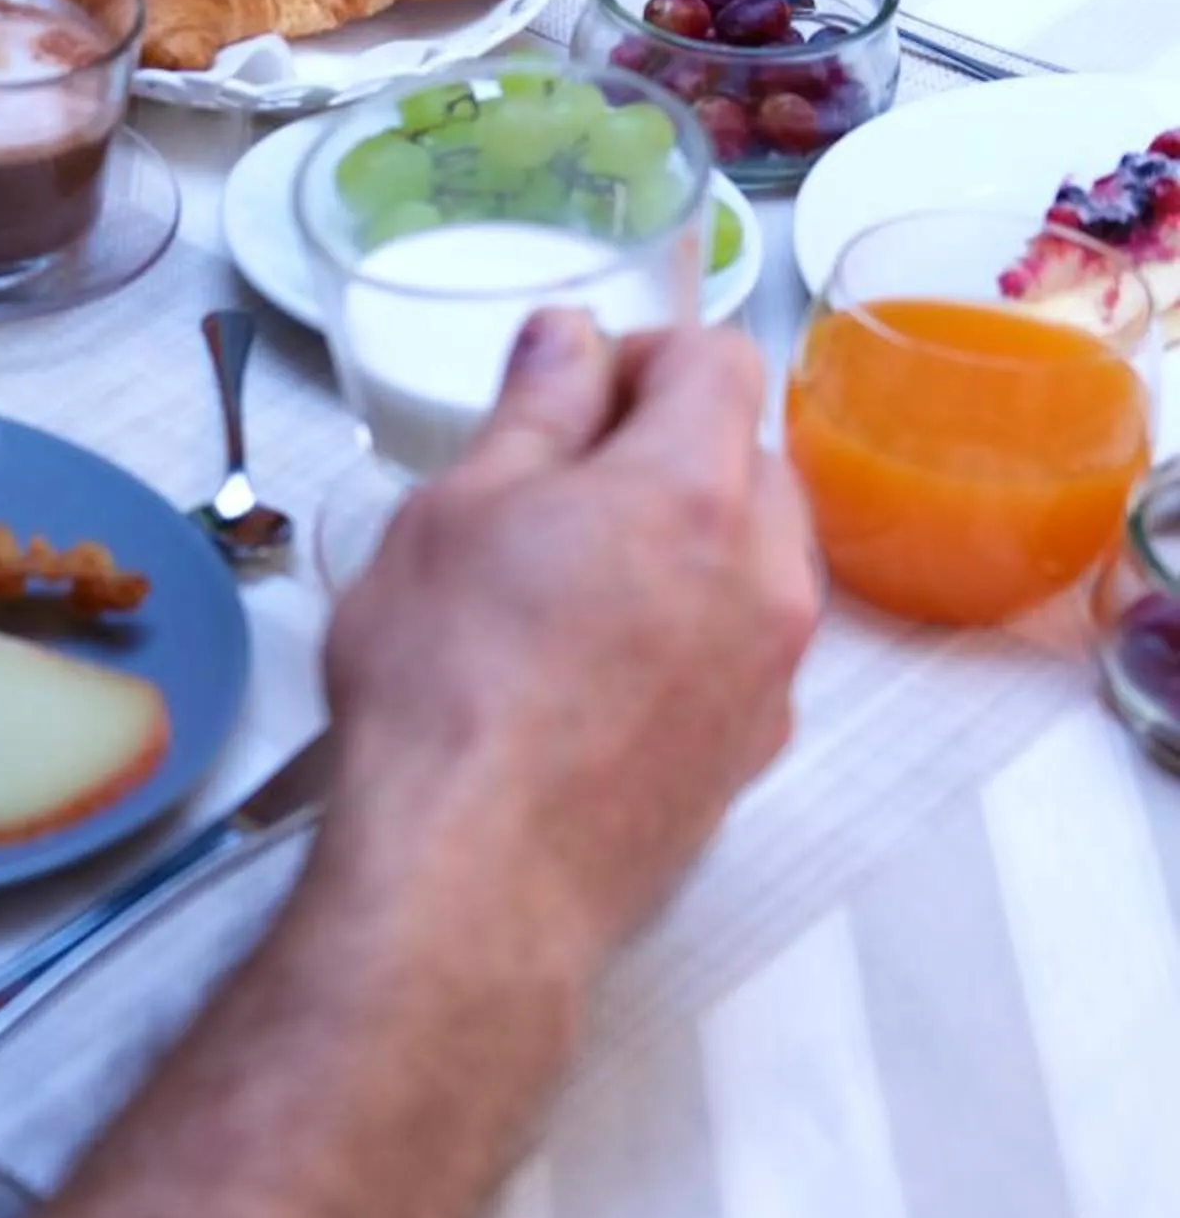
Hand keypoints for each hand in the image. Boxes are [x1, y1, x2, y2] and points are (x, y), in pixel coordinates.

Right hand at [317, 313, 818, 976]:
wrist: (475, 874)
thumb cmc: (445, 687)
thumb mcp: (454, 512)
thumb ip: (532, 413)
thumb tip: (567, 343)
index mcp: (692, 490)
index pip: (718, 361)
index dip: (639, 356)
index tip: (569, 392)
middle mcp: (765, 574)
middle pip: (750, 458)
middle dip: (667, 448)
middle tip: (555, 487)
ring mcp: (771, 672)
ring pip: (755, 558)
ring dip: (682, 542)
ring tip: (568, 585)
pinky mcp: (752, 751)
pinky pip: (742, 648)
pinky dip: (688, 629)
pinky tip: (589, 669)